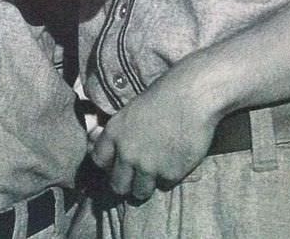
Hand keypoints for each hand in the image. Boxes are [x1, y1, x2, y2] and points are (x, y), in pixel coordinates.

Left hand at [90, 67, 222, 201]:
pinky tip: (174, 161)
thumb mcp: (129, 112)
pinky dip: (168, 177)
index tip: (116, 164)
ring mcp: (148, 166)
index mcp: (114, 133)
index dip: (108, 165)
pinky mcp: (170, 174)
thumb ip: (117, 133)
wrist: (191, 98)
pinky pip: (165, 184)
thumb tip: (101, 143)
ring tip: (154, 175)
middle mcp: (126, 153)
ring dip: (145, 185)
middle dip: (125, 184)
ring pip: (139, 192)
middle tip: (134, 179)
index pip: (98, 161)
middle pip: (117, 185)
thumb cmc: (162, 97)